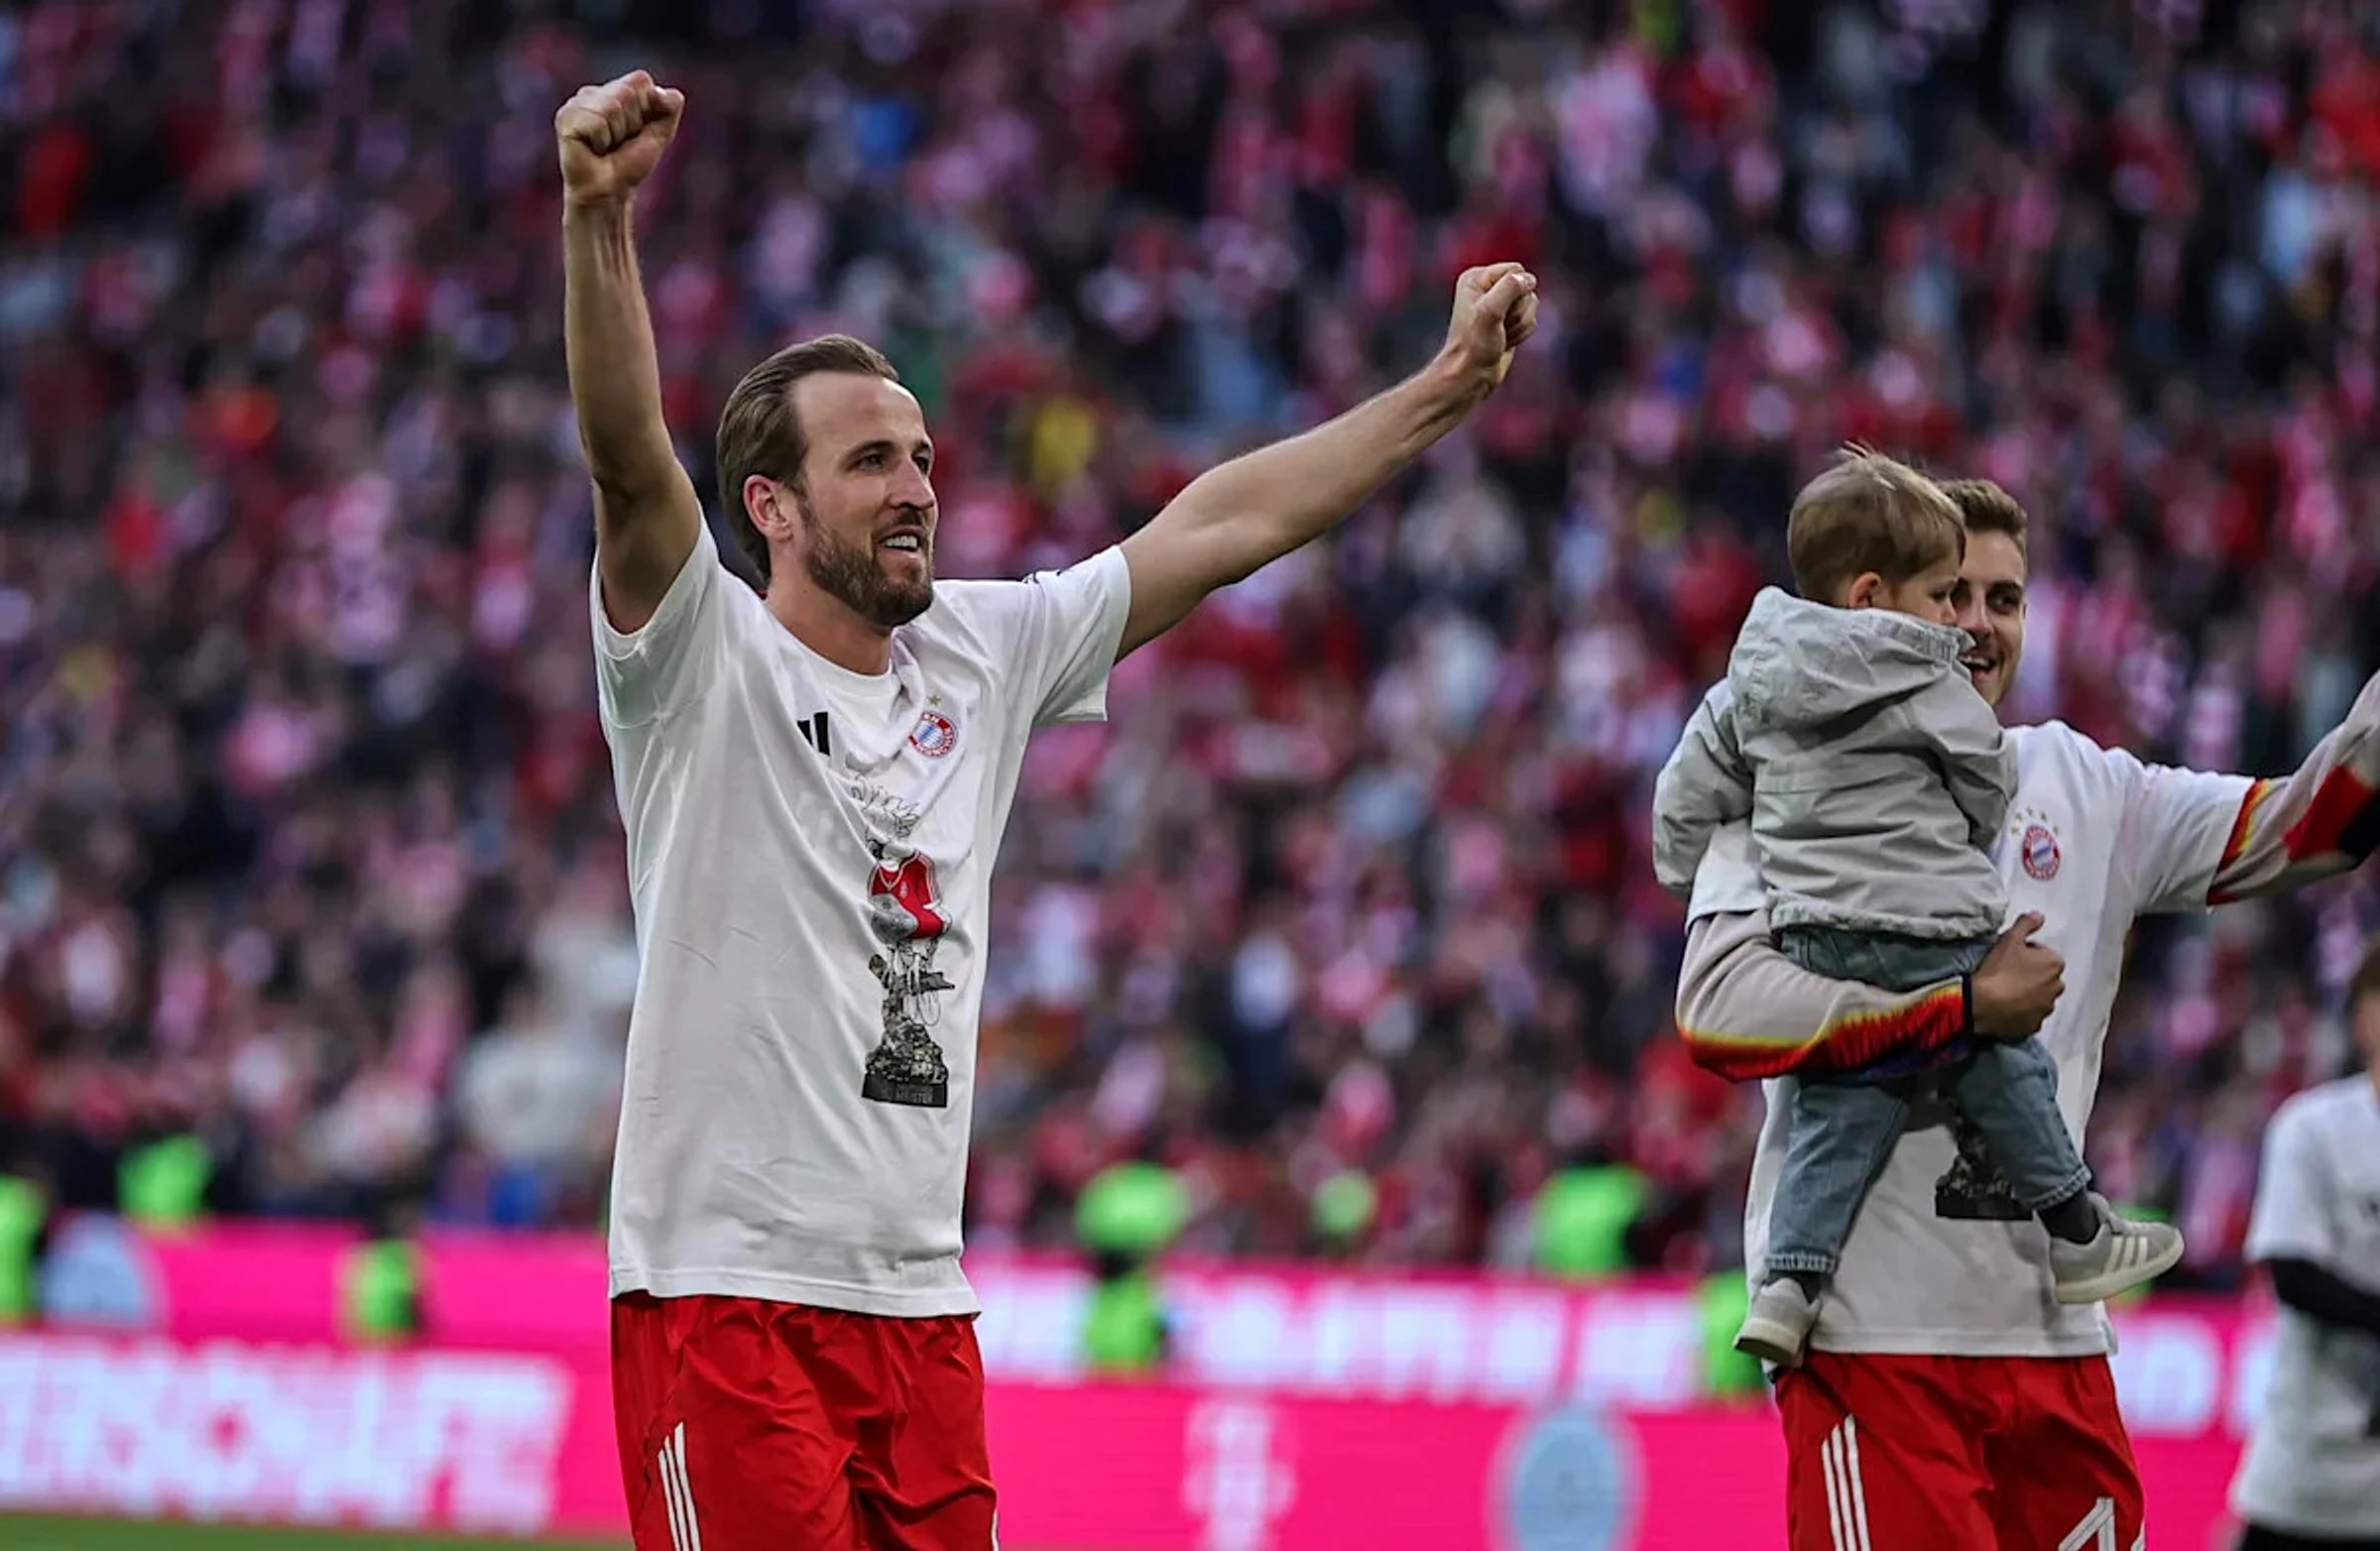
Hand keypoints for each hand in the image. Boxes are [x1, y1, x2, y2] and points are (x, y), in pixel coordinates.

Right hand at [555, 71, 684, 206]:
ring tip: (606, 147)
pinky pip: (596, 122)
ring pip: (612, 106)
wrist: (610, 191)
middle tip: (620, 142)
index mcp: (613, 90)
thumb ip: (670, 106)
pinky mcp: (565, 117)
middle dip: (632, 123)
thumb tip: (660, 92)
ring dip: (616, 134)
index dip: (647, 109)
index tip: (636, 131)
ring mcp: (576, 103)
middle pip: (627, 92)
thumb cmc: (630, 163)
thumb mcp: (660, 133)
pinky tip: (592, 149)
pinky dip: (601, 141)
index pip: (641, 80)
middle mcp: (592, 92)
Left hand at [1440, 262, 1539, 396]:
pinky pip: (1531, 320)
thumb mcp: (1489, 311)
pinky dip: (1522, 333)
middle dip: (1518, 311)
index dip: (1515, 291)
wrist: (1471, 375)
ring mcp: (1500, 305)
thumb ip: (1509, 288)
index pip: (1516, 270)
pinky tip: (1506, 341)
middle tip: (1498, 327)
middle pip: (1526, 288)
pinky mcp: (1509, 321)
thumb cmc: (1473, 345)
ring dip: (1520, 324)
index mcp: (1476, 278)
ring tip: (1500, 335)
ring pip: (1532, 304)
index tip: (1496, 313)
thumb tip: (1528, 279)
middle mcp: (1488, 288)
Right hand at [1969, 912, 2064, 1040]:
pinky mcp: (2034, 1026)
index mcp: (2055, 963)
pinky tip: (2005, 1007)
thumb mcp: (2009, 939)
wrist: (1983, 1005)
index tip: (2009, 958)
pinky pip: (2030, 1015)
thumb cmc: (1998, 970)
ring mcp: (2046, 1008)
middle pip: (2044, 976)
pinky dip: (2021, 1012)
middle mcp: (2057, 986)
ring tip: (2004, 992)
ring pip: (2039, 997)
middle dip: (2031, 975)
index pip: (2042, 953)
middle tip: (2007, 974)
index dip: (2024, 954)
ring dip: (2027, 994)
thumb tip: (2039, 915)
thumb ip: (2026, 923)